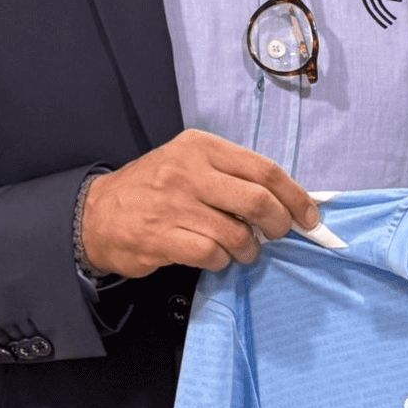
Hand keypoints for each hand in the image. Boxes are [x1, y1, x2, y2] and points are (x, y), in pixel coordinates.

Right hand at [80, 129, 320, 277]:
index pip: (264, 169)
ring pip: (237, 232)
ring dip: (250, 248)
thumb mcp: (192, 164)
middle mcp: (189, 171)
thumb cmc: (155, 188)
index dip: (295, 195)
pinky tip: (217, 257)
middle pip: (257, 200)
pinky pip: (211, 254)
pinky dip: (223, 261)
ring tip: (244, 249)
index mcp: (202, 147)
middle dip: (279, 223)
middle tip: (279, 234)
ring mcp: (174, 205)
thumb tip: (287, 200)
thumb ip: (234, 176)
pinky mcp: (161, 238)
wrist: (96, 214)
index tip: (310, 215)